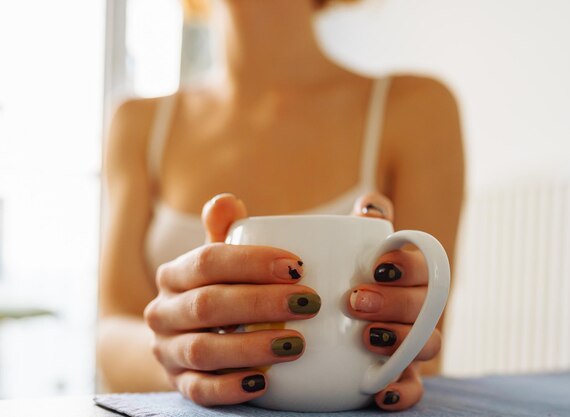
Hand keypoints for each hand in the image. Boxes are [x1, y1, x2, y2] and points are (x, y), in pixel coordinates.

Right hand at [144, 194, 318, 405]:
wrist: (184, 338)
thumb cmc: (218, 290)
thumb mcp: (219, 260)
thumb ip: (226, 230)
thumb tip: (227, 201)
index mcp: (174, 274)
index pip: (208, 261)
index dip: (252, 261)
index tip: (297, 265)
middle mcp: (163, 311)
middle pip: (208, 304)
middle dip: (261, 303)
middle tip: (309, 303)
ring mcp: (168, 351)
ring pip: (203, 350)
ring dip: (251, 346)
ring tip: (296, 344)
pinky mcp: (179, 385)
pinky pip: (200, 391)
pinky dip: (231, 388)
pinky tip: (265, 383)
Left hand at [349, 192, 441, 410]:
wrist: (323, 321)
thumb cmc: (344, 277)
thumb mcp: (348, 248)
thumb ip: (363, 223)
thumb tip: (370, 206)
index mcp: (410, 278)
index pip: (424, 268)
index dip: (407, 267)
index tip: (376, 266)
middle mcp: (418, 311)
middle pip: (427, 307)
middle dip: (397, 303)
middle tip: (356, 300)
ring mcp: (412, 345)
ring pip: (428, 346)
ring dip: (402, 342)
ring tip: (366, 337)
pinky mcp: (401, 377)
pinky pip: (415, 390)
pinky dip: (404, 393)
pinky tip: (381, 393)